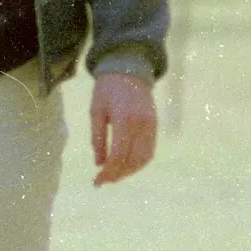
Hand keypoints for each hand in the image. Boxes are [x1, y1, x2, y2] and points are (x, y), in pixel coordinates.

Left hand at [90, 72, 156, 186]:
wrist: (129, 68)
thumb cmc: (107, 89)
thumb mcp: (96, 111)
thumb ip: (98, 138)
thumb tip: (99, 164)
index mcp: (124, 120)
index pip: (119, 155)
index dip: (108, 172)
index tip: (97, 181)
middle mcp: (141, 125)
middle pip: (132, 160)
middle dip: (117, 175)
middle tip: (103, 181)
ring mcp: (151, 126)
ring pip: (144, 159)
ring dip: (129, 171)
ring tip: (114, 175)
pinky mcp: (155, 125)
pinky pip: (150, 150)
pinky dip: (139, 162)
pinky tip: (127, 166)